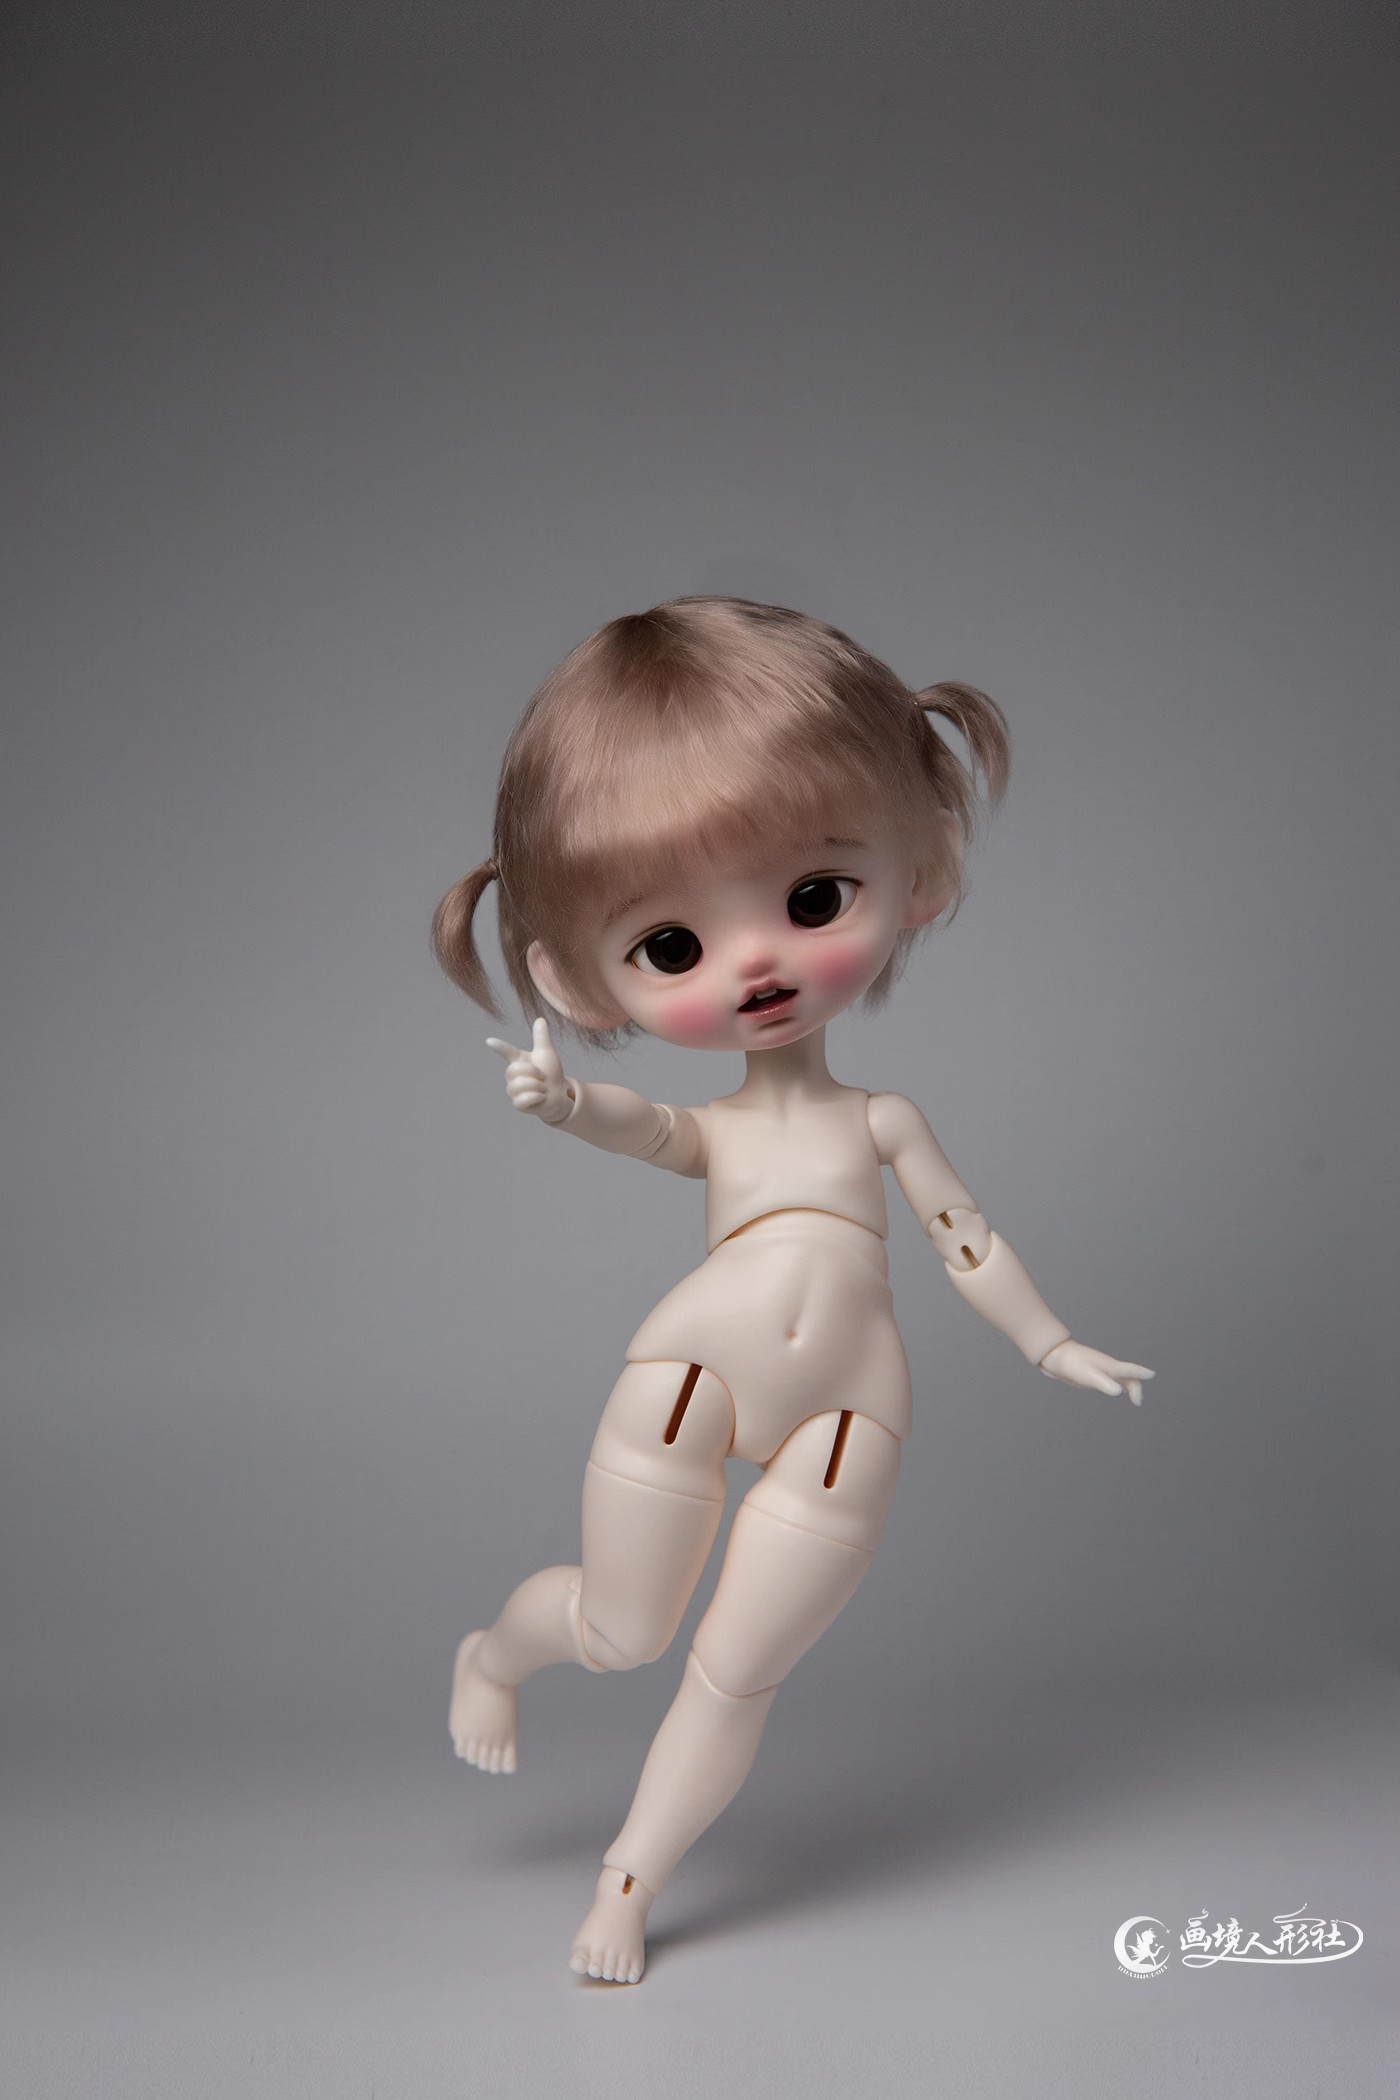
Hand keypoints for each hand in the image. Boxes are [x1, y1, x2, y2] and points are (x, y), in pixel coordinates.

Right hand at [485, 1016, 573, 1124]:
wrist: (558, 1094)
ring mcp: (513, 1091)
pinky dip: (537, 1097)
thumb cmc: (550, 1072)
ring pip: (520, 1085)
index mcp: (518, 1060)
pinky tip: (540, 1097)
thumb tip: (540, 1019)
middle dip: (534, 1072)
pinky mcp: (518, 1104)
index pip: (506, 1051)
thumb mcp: (547, 1053)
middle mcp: (512, 1075)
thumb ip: (541, 1037)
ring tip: (542, 1088)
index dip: (499, 1046)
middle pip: (515, 1070)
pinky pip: (524, 1099)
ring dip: (537, 1086)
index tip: (489, 1041)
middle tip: (542, 1077)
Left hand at [1039, 1339, 1153, 1406]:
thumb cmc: (1070, 1363)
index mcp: (1110, 1367)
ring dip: (1128, 1386)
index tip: (1152, 1375)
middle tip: (1137, 1402)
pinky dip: (1116, 1385)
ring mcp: (1099, 1370)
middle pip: (1128, 1377)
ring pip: (1119, 1378)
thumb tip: (1119, 1391)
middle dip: (1136, 1387)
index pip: (1130, 1371)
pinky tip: (1113, 1389)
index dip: (1142, 1373)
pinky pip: (1109, 1380)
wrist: (1052, 1356)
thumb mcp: (1088, 1375)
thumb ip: (1104, 1383)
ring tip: (1133, 1397)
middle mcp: (1107, 1368)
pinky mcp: (1090, 1374)